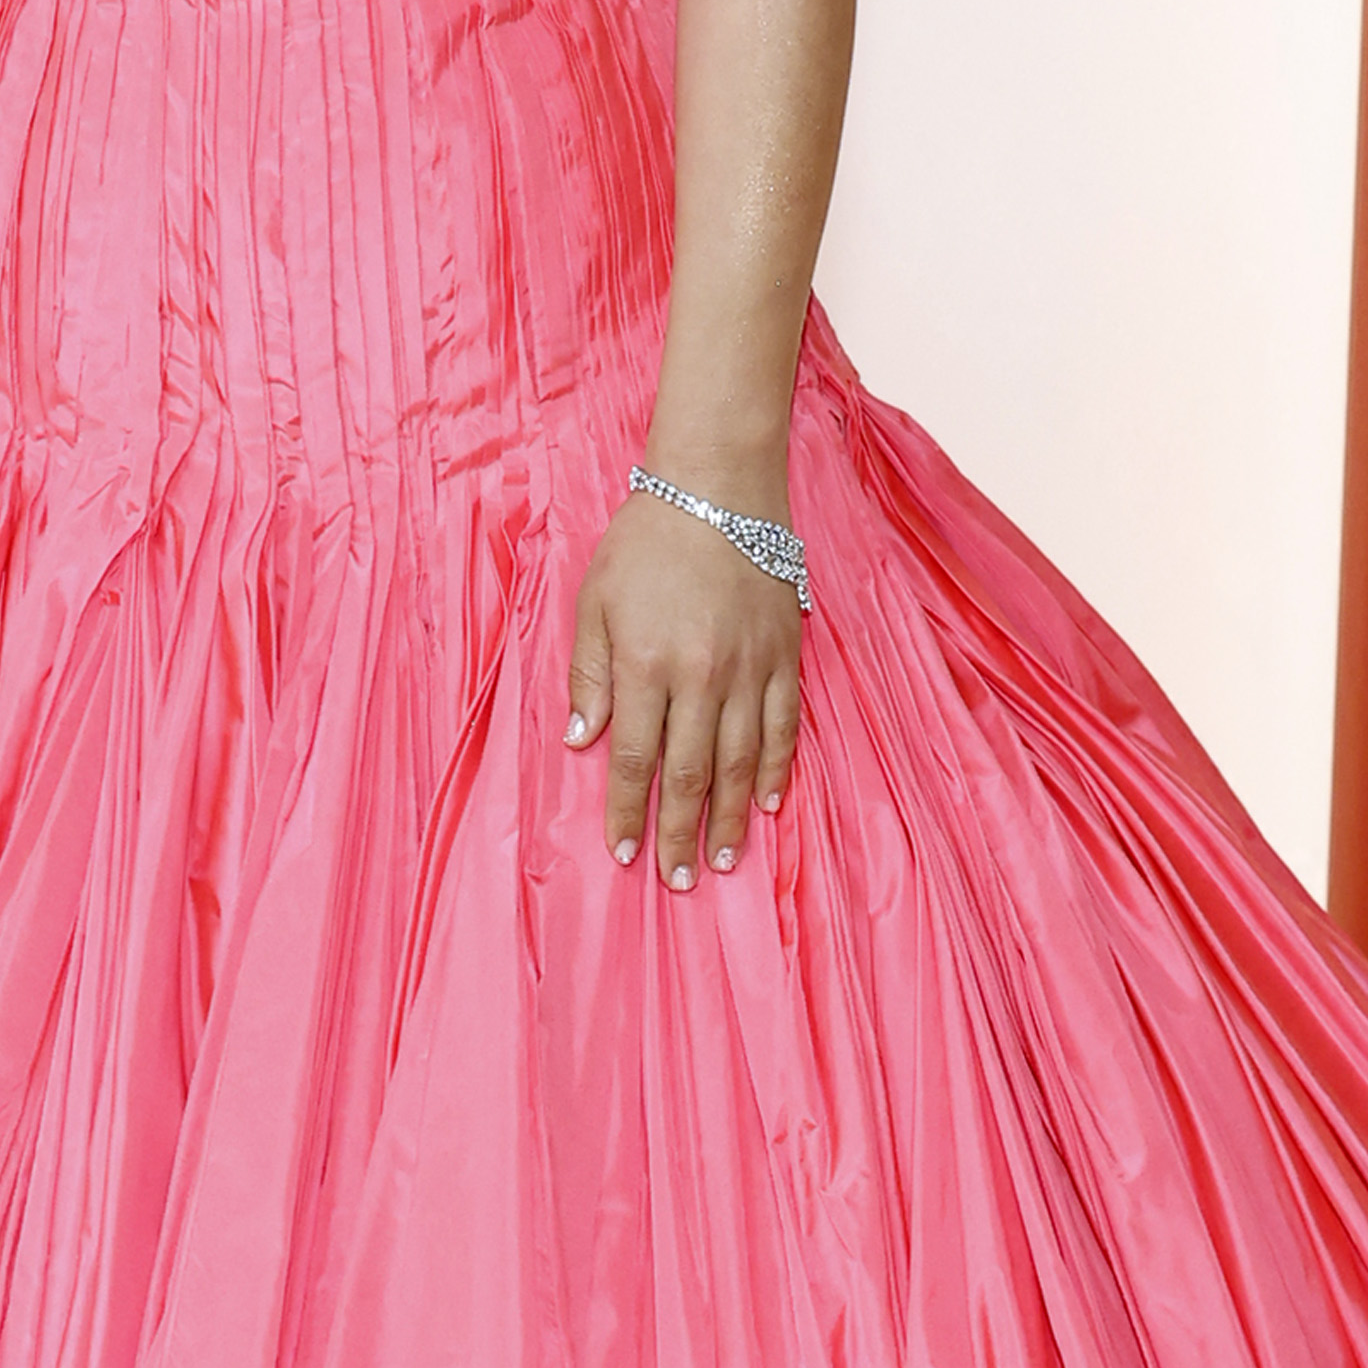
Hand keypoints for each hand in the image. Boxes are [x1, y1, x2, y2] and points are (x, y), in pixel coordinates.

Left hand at [566, 485, 801, 885]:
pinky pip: (784, 728)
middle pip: (690, 773)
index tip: (623, 852)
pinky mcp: (784, 657)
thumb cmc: (646, 542)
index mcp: (646, 665)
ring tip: (724, 859)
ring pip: (742, 762)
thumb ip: (589, 673)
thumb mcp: (595, 601)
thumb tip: (583, 740)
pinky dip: (778, 771)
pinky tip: (770, 804)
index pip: (633, 758)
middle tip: (678, 879)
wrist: (718, 488)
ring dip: (733, 818)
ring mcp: (749, 670)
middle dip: (681, 832)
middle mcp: (701, 676)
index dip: (627, 811)